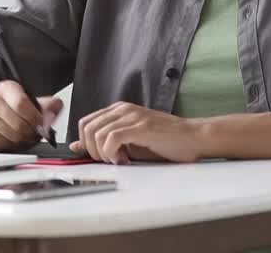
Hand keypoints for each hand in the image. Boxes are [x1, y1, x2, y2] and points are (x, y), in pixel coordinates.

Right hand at [0, 80, 63, 150]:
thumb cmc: (8, 105)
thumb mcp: (26, 98)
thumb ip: (46, 104)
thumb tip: (57, 106)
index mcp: (6, 88)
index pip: (21, 104)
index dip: (36, 118)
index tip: (44, 124)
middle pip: (20, 125)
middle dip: (33, 133)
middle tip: (38, 133)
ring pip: (15, 138)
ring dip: (26, 141)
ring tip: (28, 136)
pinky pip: (7, 145)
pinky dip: (16, 145)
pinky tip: (16, 139)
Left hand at [70, 102, 204, 163]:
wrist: (193, 137)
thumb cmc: (165, 141)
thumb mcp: (129, 142)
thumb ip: (103, 141)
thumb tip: (77, 147)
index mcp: (118, 110)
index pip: (85, 122)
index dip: (86, 143)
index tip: (98, 156)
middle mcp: (122, 109)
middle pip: (87, 128)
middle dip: (92, 150)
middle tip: (108, 161)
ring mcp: (132, 116)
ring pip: (97, 133)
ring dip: (103, 153)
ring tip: (120, 160)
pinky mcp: (140, 126)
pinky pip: (112, 138)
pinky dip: (112, 152)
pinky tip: (124, 159)